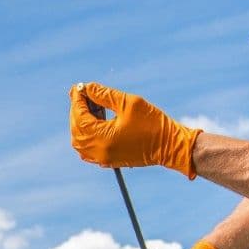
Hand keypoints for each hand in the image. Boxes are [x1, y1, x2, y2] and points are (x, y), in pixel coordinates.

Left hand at [69, 82, 201, 177]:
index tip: (78, 87)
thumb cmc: (153, 123)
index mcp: (103, 138)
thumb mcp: (128, 103)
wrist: (171, 146)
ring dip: (81, 123)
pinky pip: (88, 149)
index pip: (80, 118)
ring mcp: (103, 159)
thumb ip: (104, 95)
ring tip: (91, 106)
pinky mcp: (109, 161)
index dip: (77, 101)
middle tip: (81, 94)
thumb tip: (88, 87)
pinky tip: (95, 121)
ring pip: (80, 141)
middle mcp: (100, 152)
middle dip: (77, 111)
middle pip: (77, 130)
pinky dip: (87, 135)